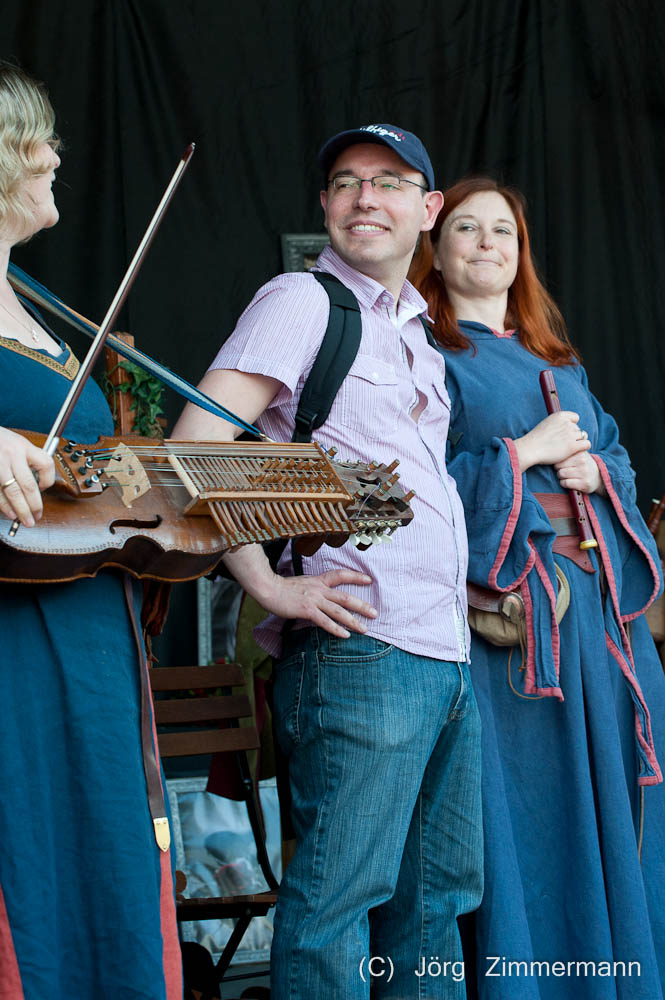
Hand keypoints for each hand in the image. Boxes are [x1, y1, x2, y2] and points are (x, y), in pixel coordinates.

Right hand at [0, 427, 54, 526]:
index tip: (45, 489)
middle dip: (34, 505)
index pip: (46, 464)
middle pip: (28, 485)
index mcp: (24, 446)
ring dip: (20, 509)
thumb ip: (28, 461)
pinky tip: (10, 512)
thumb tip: (38, 488)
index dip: (48, 481)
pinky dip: (4, 505)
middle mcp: (11, 455)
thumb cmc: (0, 442)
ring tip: (25, 520)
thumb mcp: (17, 444)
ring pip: (12, 492)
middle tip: (37, 516)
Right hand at [258, 568, 377, 638]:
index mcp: (318, 581)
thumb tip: (320, 598)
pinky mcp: (307, 610)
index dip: (356, 576)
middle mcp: (319, 589)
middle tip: (375, 613)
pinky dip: (336, 629)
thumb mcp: (302, 584)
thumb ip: (313, 590)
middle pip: (346, 597)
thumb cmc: (281, 588)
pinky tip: (345, 635)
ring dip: (353, 620)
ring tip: (365, 628)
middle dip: (362, 605)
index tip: (369, 579)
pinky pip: (325, 621)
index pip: (341, 575)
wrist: (267, 588)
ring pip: (339, 610)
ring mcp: (314, 599)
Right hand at [514, 411, 590, 472]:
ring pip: (583, 436)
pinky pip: (587, 444)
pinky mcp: (572, 446)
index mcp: (560, 416)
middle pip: (578, 428)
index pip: (575, 417)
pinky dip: (583, 447)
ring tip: (567, 448)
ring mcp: (570, 435)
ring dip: (577, 442)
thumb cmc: (536, 439)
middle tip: (563, 443)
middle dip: (573, 435)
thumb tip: (569, 426)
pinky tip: (576, 450)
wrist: (530, 449)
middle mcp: (567, 424)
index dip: (572, 425)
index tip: (566, 431)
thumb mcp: (546, 423)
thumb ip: (558, 423)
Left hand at [555, 451, 604, 494]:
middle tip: (563, 471)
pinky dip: (563, 484)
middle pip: (558, 466)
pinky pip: (565, 483)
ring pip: (561, 474)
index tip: (561, 464)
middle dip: (558, 469)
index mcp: (580, 453)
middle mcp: (583, 462)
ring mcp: (584, 473)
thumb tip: (554, 447)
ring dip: (560, 477)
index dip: (558, 461)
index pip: (560, 456)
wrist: (599, 477)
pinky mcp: (584, 483)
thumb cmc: (584, 464)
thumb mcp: (580, 454)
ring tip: (565, 477)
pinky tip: (567, 482)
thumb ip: (570, 449)